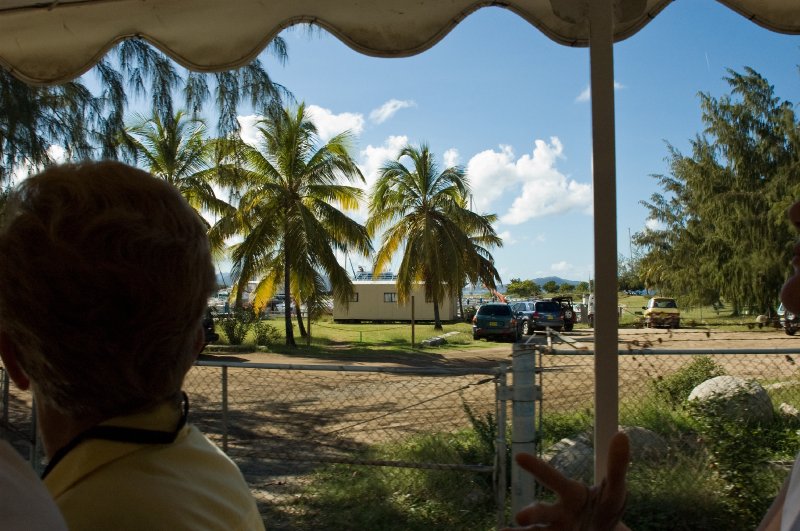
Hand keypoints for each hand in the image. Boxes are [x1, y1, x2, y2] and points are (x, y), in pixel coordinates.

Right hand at [505, 431, 629, 530]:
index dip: (537, 468)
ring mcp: (554, 529)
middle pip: (542, 511)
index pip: (553, 478)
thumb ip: (617, 466)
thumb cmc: (605, 506)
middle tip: (521, 517)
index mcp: (571, 493)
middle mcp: (557, 511)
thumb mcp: (615, 489)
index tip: (519, 456)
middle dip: (531, 513)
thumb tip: (621, 435)